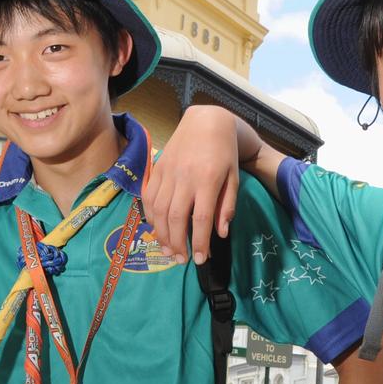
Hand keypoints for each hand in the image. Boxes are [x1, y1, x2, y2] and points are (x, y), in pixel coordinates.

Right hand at [144, 106, 239, 264]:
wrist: (206, 122)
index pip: (201, 218)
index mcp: (208, 179)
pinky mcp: (156, 169)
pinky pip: (148, 197)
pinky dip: (150, 217)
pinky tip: (156, 230)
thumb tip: (220, 234)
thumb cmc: (224, 153)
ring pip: (158, 210)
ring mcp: (167, 172)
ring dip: (161, 235)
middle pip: (176, 217)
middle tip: (182, 260)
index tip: (200, 260)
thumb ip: (227, 206)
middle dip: (178, 243)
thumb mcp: (233, 178)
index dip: (199, 241)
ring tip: (168, 251)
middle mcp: (184, 177)